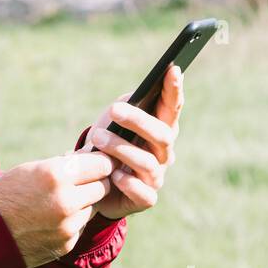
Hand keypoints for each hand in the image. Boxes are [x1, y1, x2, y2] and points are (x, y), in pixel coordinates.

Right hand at [0, 149, 115, 267]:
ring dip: (84, 203)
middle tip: (83, 181)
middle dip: (96, 182)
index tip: (99, 162)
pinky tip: (51, 219)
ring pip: (94, 208)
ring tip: (60, 201)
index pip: (102, 164)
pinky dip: (72, 221)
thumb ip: (66, 165)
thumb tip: (93, 161)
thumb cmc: (6, 192)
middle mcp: (66, 201)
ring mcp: (68, 226)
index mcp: (56, 174)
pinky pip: (81, 227)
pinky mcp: (66, 244)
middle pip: (104, 187)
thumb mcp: (33, 169)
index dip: (102, 162)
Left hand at [80, 62, 183, 220]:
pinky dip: (127, 182)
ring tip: (98, 140)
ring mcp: (157, 176)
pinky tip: (113, 175)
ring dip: (121, 148)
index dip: (175, 89)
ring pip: (147, 162)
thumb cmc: (106, 146)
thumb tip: (131, 97)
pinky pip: (142, 192)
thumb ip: (125, 107)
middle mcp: (164, 153)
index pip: (173, 107)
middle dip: (139, 120)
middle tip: (114, 110)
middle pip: (163, 134)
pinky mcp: (146, 199)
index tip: (173, 69)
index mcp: (160, 129)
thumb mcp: (112, 123)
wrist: (93, 185)